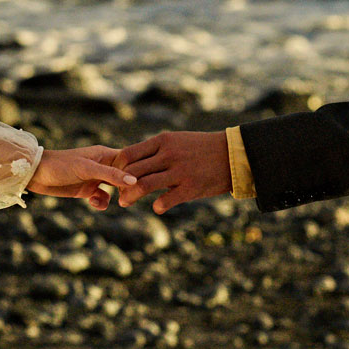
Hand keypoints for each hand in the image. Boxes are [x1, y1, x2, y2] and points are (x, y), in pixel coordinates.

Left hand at [28, 145, 136, 210]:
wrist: (36, 174)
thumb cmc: (60, 165)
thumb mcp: (87, 169)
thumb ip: (110, 175)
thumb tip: (134, 180)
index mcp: (105, 155)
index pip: (130, 161)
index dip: (138, 172)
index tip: (143, 185)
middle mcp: (102, 165)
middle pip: (124, 176)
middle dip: (129, 187)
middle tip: (130, 198)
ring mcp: (95, 178)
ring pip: (116, 189)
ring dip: (117, 197)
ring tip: (116, 202)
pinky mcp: (86, 189)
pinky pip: (102, 198)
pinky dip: (101, 202)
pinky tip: (93, 203)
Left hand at [114, 130, 231, 212]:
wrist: (233, 154)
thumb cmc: (202, 148)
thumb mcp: (177, 141)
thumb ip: (157, 150)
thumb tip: (134, 162)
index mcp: (163, 141)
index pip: (128, 154)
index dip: (118, 167)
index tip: (116, 176)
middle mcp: (168, 154)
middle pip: (132, 171)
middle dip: (120, 184)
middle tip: (117, 193)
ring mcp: (179, 171)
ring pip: (144, 185)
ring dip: (130, 196)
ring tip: (125, 202)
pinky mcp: (191, 187)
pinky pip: (166, 200)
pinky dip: (157, 206)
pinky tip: (156, 208)